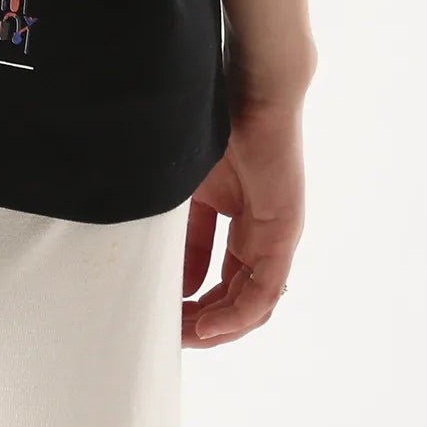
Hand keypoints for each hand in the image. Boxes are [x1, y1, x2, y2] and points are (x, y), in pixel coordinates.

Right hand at [182, 94, 304, 346]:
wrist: (252, 88)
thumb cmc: (209, 120)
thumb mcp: (179, 180)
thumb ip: (169, 217)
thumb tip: (142, 256)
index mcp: (227, 208)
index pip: (210, 266)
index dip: (186, 295)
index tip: (158, 312)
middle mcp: (253, 226)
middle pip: (231, 291)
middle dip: (200, 318)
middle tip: (169, 335)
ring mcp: (272, 233)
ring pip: (250, 299)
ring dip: (219, 325)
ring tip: (186, 338)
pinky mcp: (283, 235)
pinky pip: (264, 290)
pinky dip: (238, 315)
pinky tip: (210, 327)